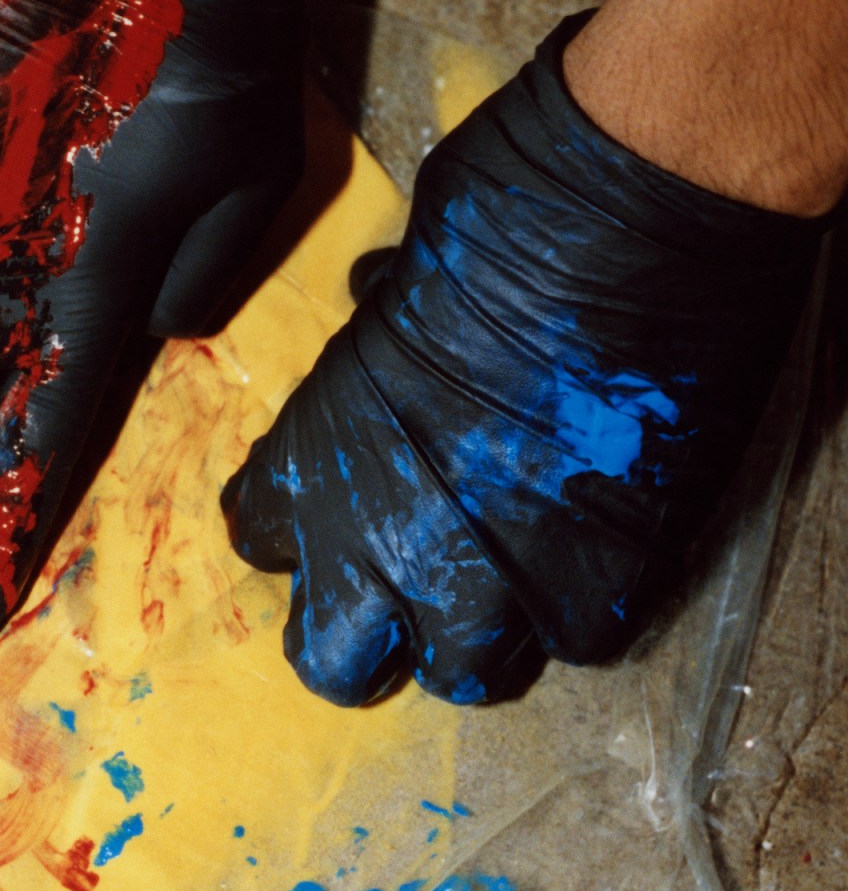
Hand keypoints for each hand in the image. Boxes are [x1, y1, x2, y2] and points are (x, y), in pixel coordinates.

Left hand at [222, 16, 825, 706]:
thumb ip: (374, 354)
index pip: (262, 537)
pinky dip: (581, 600)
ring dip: (479, 628)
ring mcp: (494, 583)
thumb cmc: (498, 220)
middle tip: (409, 581)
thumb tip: (378, 309)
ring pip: (464, 671)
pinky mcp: (601, 590)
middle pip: (334, 659)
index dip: (301, 524)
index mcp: (312, 464)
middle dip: (364, 627)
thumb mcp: (392, 288)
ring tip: (512, 569)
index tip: (334, 506)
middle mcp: (383, 548)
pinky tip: (595, 540)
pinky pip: (574, 639)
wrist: (628, 230)